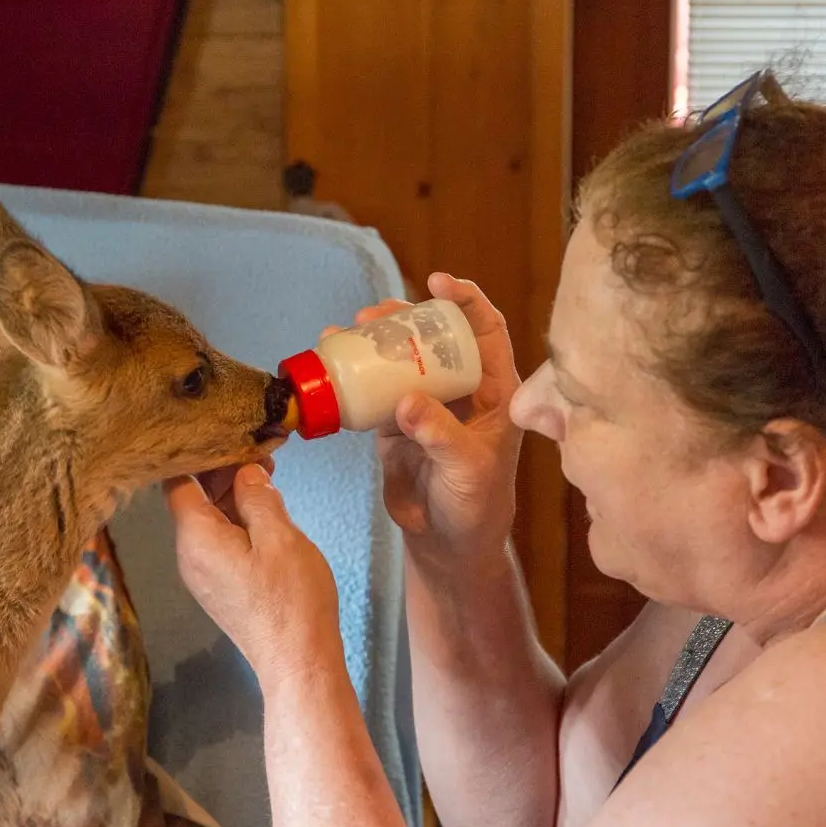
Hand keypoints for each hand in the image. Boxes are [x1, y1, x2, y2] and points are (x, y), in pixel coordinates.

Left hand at [165, 463, 341, 684]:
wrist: (298, 662)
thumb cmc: (290, 600)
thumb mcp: (279, 537)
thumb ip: (257, 497)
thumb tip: (245, 472)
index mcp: (195, 538)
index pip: (176, 480)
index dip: (197, 453)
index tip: (226, 432)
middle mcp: (190, 555)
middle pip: (192, 499)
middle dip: (222, 471)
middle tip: (260, 451)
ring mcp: (204, 573)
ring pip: (209, 520)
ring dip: (234, 494)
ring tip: (268, 474)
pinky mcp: (221, 585)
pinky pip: (221, 540)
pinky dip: (239, 519)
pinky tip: (266, 508)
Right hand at [328, 273, 522, 562]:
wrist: (447, 543)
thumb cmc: (476, 504)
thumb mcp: (468, 468)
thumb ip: (440, 434)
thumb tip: (406, 402)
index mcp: (493, 390)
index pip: (485, 329)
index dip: (466, 300)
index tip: (438, 282)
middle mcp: (459, 388)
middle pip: (434, 335)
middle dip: (405, 315)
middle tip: (376, 312)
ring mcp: (424, 403)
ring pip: (399, 357)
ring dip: (374, 339)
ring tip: (348, 329)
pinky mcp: (393, 423)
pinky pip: (372, 389)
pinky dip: (352, 373)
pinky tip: (332, 357)